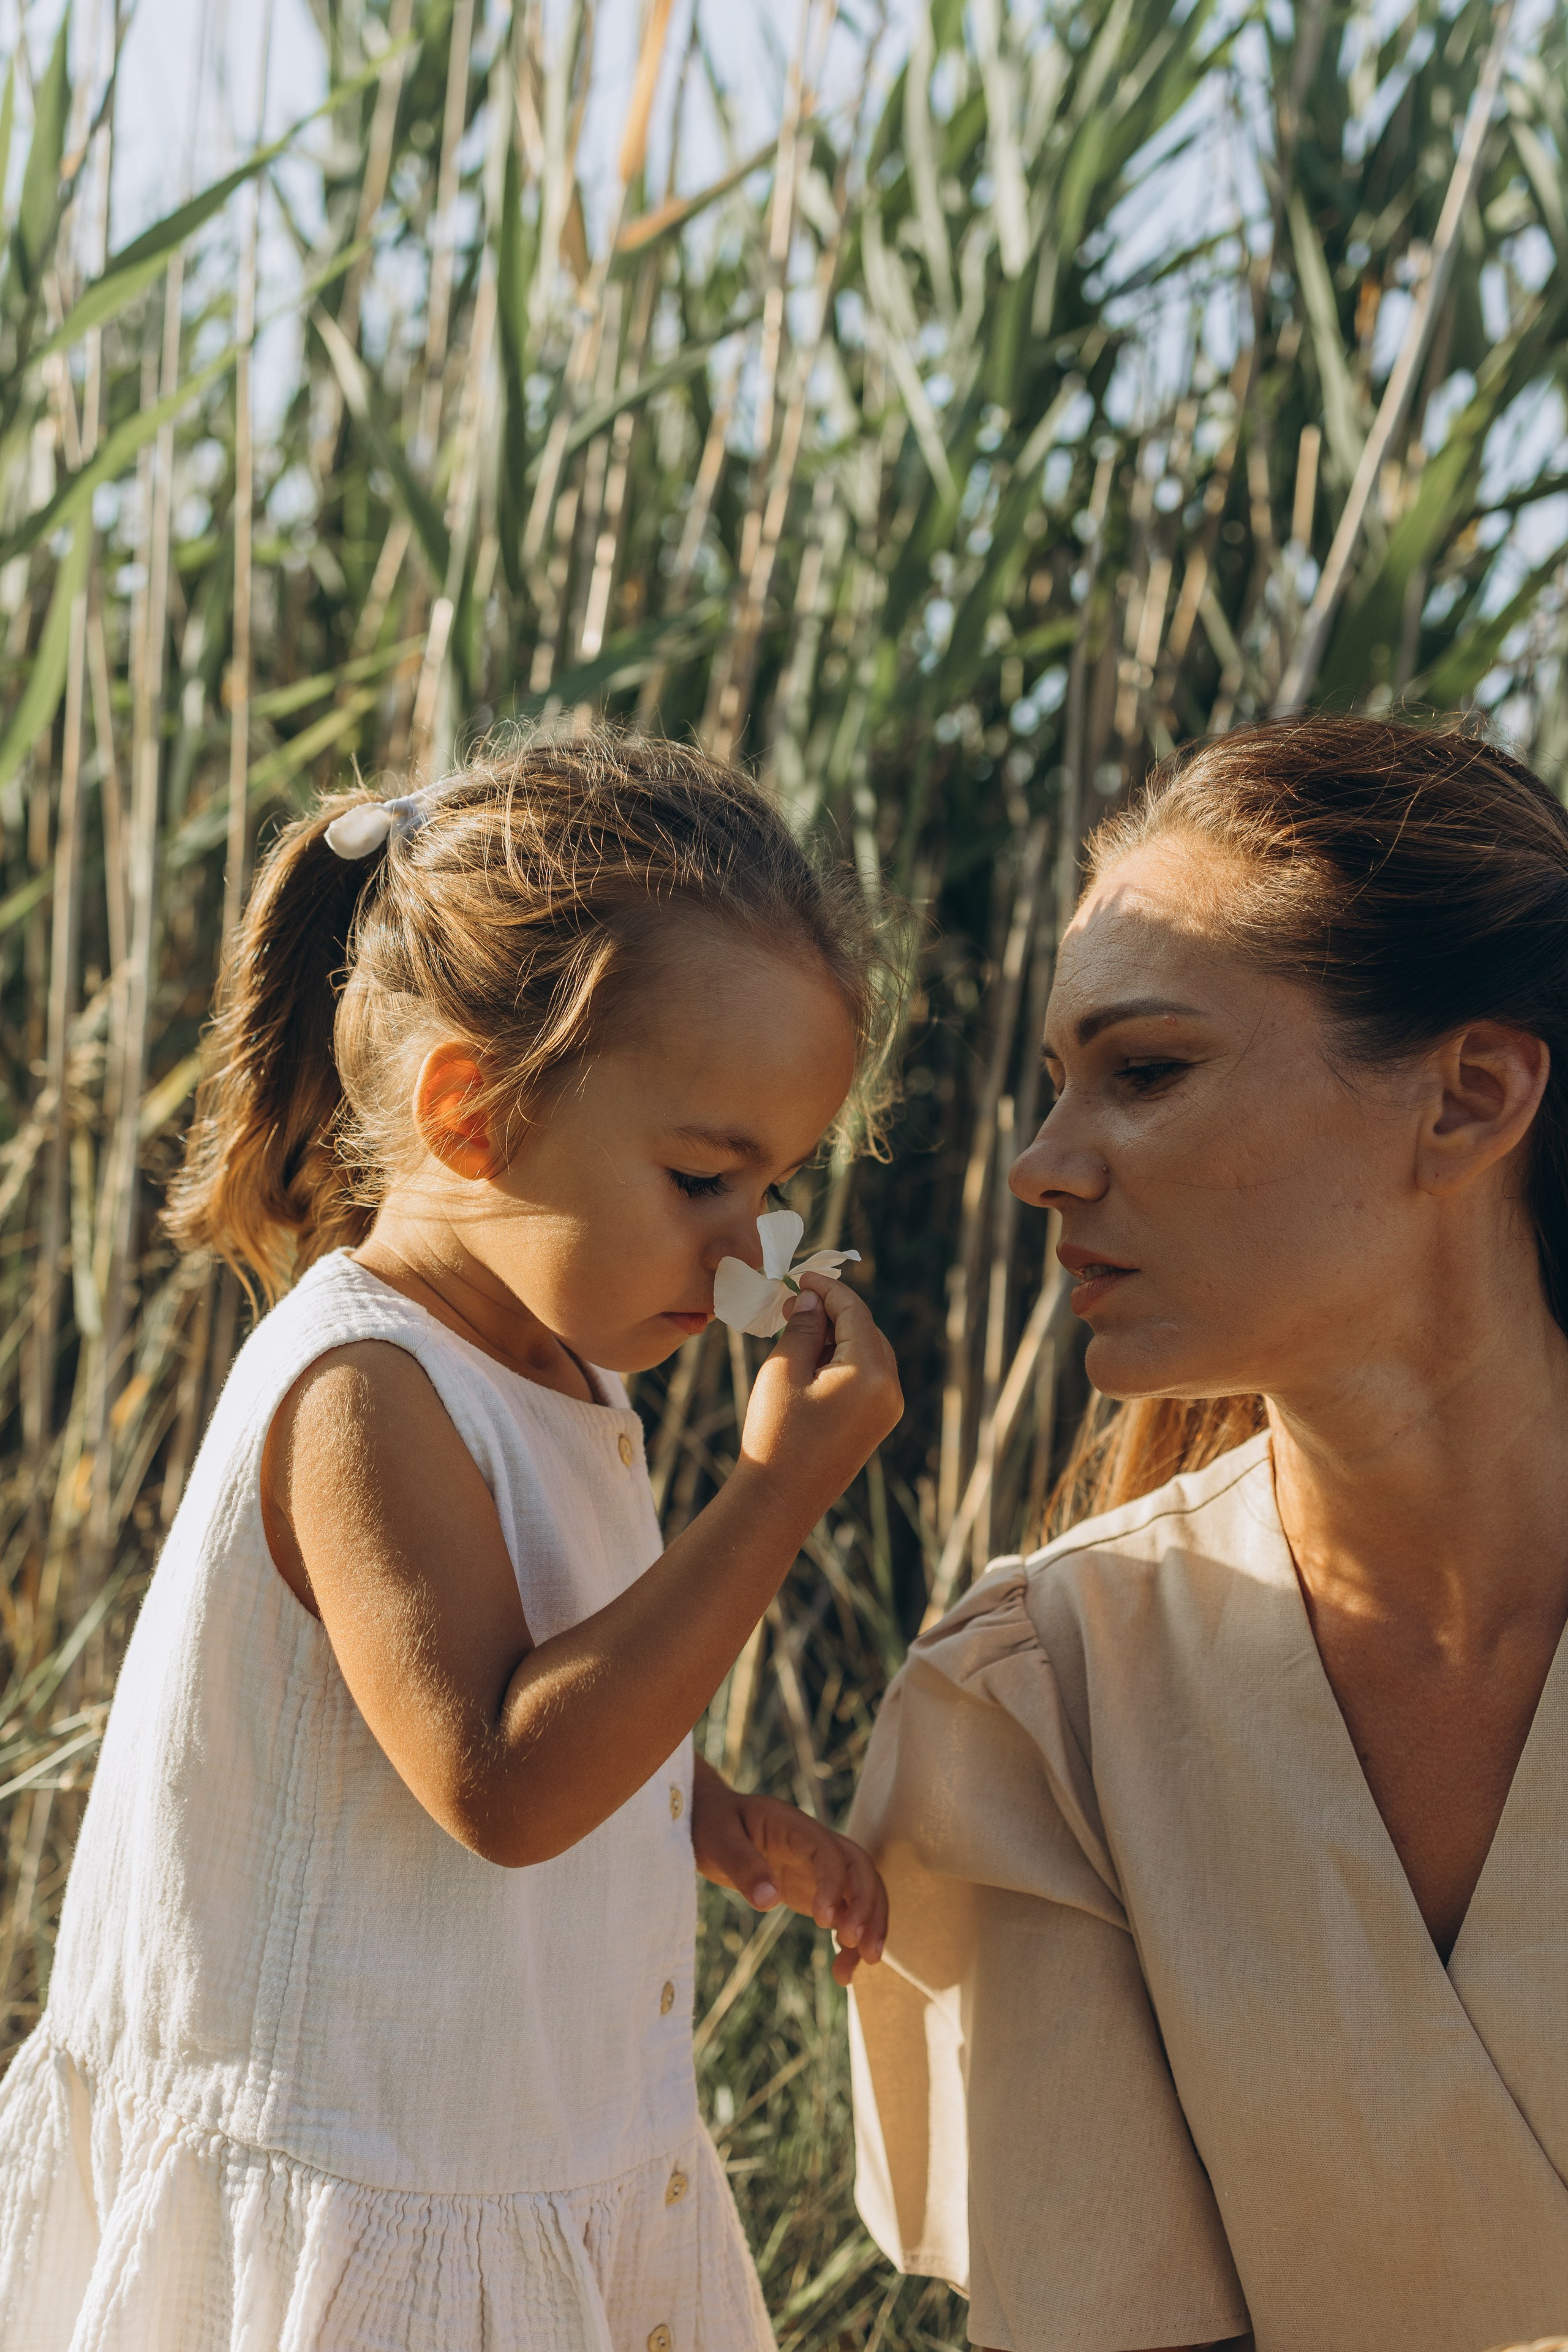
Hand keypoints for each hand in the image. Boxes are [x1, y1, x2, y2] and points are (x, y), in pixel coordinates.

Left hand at [691, 1759, 887, 1984]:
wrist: (710, 1821)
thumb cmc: (711, 1825)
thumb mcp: (717, 1840)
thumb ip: (743, 1865)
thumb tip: (769, 1901)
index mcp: (793, 1826)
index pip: (828, 1851)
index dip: (833, 1884)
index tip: (824, 1922)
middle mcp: (815, 1844)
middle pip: (859, 1868)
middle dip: (867, 1905)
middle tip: (857, 1946)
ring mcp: (819, 1867)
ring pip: (861, 1890)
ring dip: (871, 1924)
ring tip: (863, 1964)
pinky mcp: (816, 1889)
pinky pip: (845, 1911)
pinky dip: (851, 1940)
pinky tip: (843, 1971)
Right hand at [737, 1273, 901, 1528]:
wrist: (779, 1500)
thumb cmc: (776, 1434)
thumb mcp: (784, 1371)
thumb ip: (802, 1328)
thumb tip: (812, 1300)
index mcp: (871, 1374)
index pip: (855, 1312)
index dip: (828, 1289)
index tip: (799, 1277)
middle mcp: (890, 1390)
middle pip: (867, 1330)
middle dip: (833, 1312)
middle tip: (793, 1303)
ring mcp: (887, 1410)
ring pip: (868, 1352)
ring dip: (837, 1335)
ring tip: (796, 1328)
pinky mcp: (876, 1424)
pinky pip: (867, 1377)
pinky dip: (842, 1360)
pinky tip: (810, 1359)